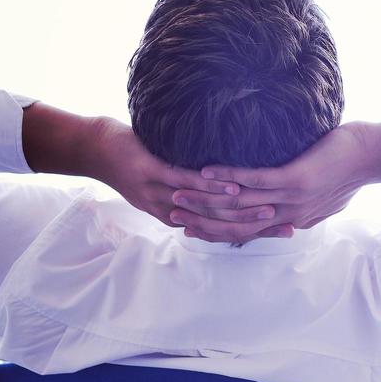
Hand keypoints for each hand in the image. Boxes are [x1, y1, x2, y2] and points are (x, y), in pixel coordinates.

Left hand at [84, 118, 284, 242]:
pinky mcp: (150, 172)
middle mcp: (169, 211)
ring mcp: (158, 193)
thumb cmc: (136, 161)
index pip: (221, 231)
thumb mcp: (166, 184)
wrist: (94, 150)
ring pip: (205, 206)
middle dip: (255, 224)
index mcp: (175, 217)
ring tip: (269, 204)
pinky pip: (185, 181)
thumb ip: (194, 191)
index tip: (286, 228)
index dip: (254, 231)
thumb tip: (230, 187)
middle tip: (286, 220)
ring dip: (239, 208)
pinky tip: (232, 181)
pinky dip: (211, 185)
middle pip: (218, 225)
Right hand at [168, 123, 371, 241]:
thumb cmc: (346, 170)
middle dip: (203, 220)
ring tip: (179, 192)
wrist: (371, 158)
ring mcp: (291, 199)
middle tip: (173, 214)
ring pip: (240, 204)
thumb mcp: (322, 195)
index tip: (190, 228)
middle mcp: (288, 215)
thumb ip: (301, 204)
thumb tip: (288, 208)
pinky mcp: (295, 179)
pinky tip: (207, 170)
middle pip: (237, 224)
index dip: (217, 231)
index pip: (247, 232)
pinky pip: (256, 180)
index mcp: (292, 220)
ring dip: (206, 199)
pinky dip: (229, 176)